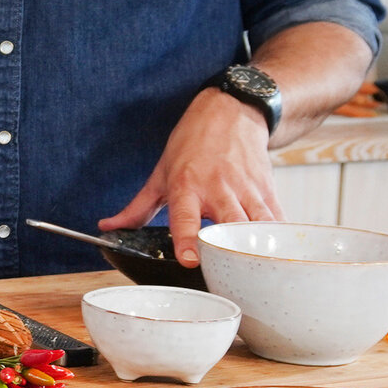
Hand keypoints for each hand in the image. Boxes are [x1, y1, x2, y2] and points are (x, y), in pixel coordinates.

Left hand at [100, 88, 279, 265]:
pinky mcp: (268, 191)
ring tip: (257, 271)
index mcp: (187, 185)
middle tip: (229, 274)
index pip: (185, 216)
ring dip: (258, 248)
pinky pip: (277, 221)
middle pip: (230, 224)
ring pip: (259, 225)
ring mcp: (246, 190)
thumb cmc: (192, 144)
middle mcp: (219, 188)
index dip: (187, 239)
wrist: (231, 113)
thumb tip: (108, 228)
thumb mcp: (160, 172)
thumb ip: (137, 207)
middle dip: (230, 249)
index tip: (190, 260)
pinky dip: (279, 240)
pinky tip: (279, 257)